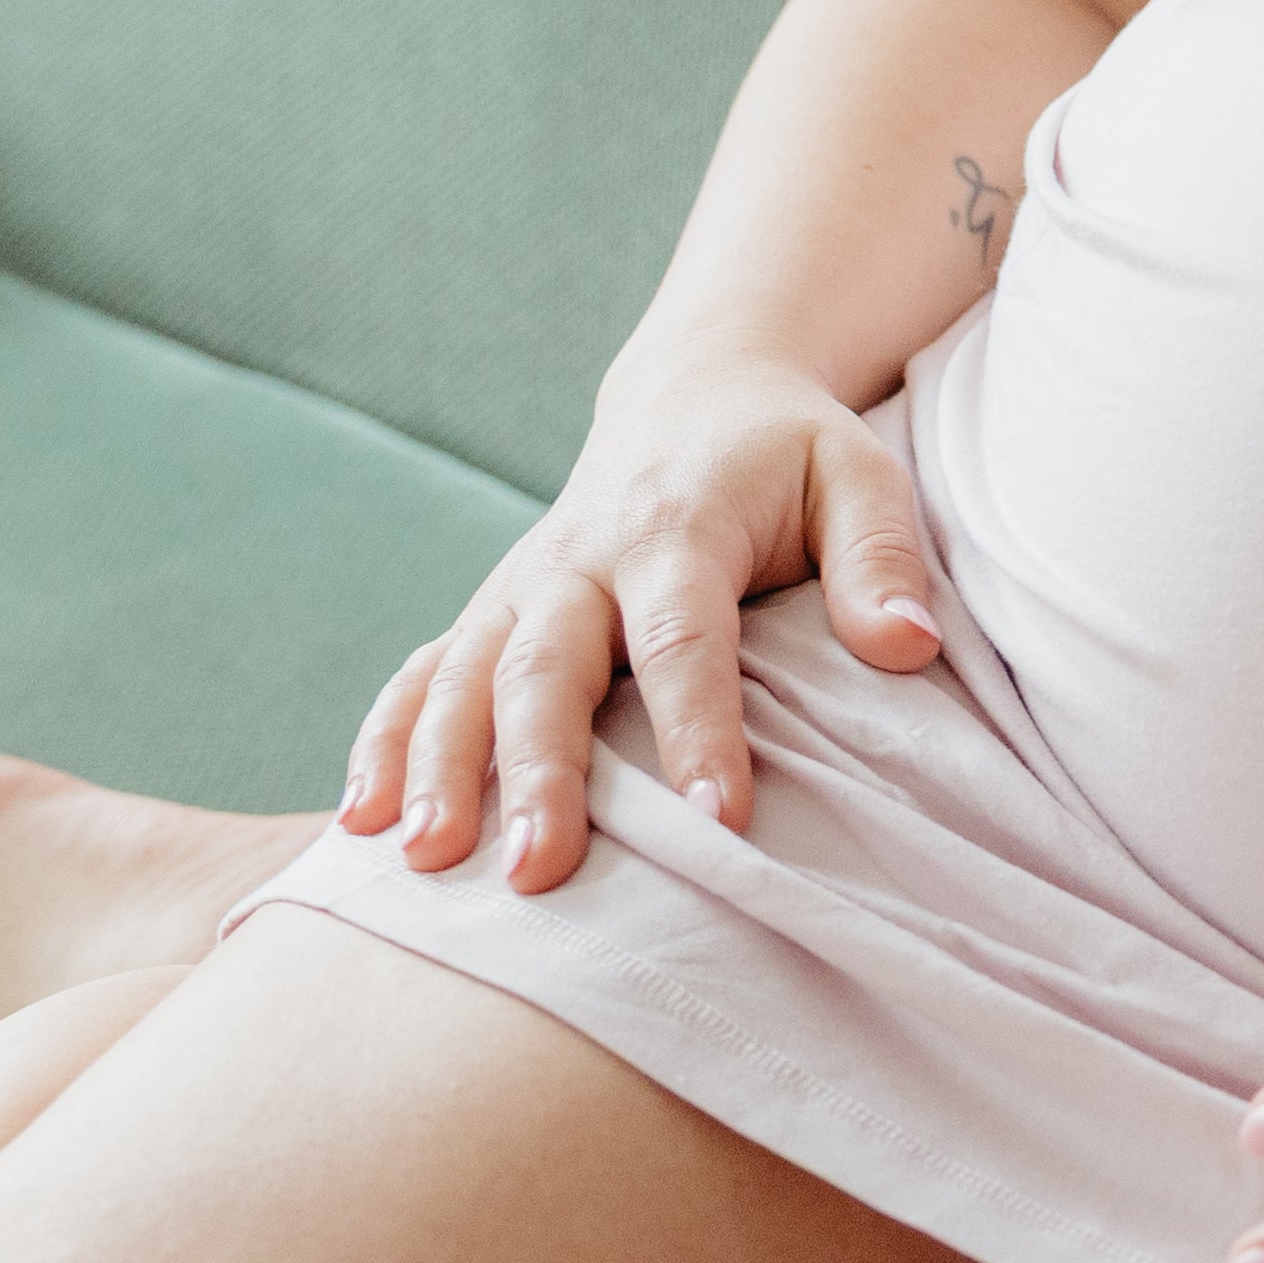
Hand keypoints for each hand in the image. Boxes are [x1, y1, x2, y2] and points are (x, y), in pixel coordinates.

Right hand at [335, 343, 943, 891]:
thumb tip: (909, 649)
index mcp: (678, 526)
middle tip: (535, 870)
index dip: (698, 730)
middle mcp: (582, 558)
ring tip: (419, 857)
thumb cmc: (791, 453)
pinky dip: (384, 741)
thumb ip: (883, 558)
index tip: (718, 822)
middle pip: (548, 668)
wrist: (697, 392)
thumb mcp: (859, 475)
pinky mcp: (492, 613)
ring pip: (463, 675)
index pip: (684, 639)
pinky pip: (423, 674)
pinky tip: (355, 821)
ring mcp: (524, 587)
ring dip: (436, 764)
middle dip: (537, 769)